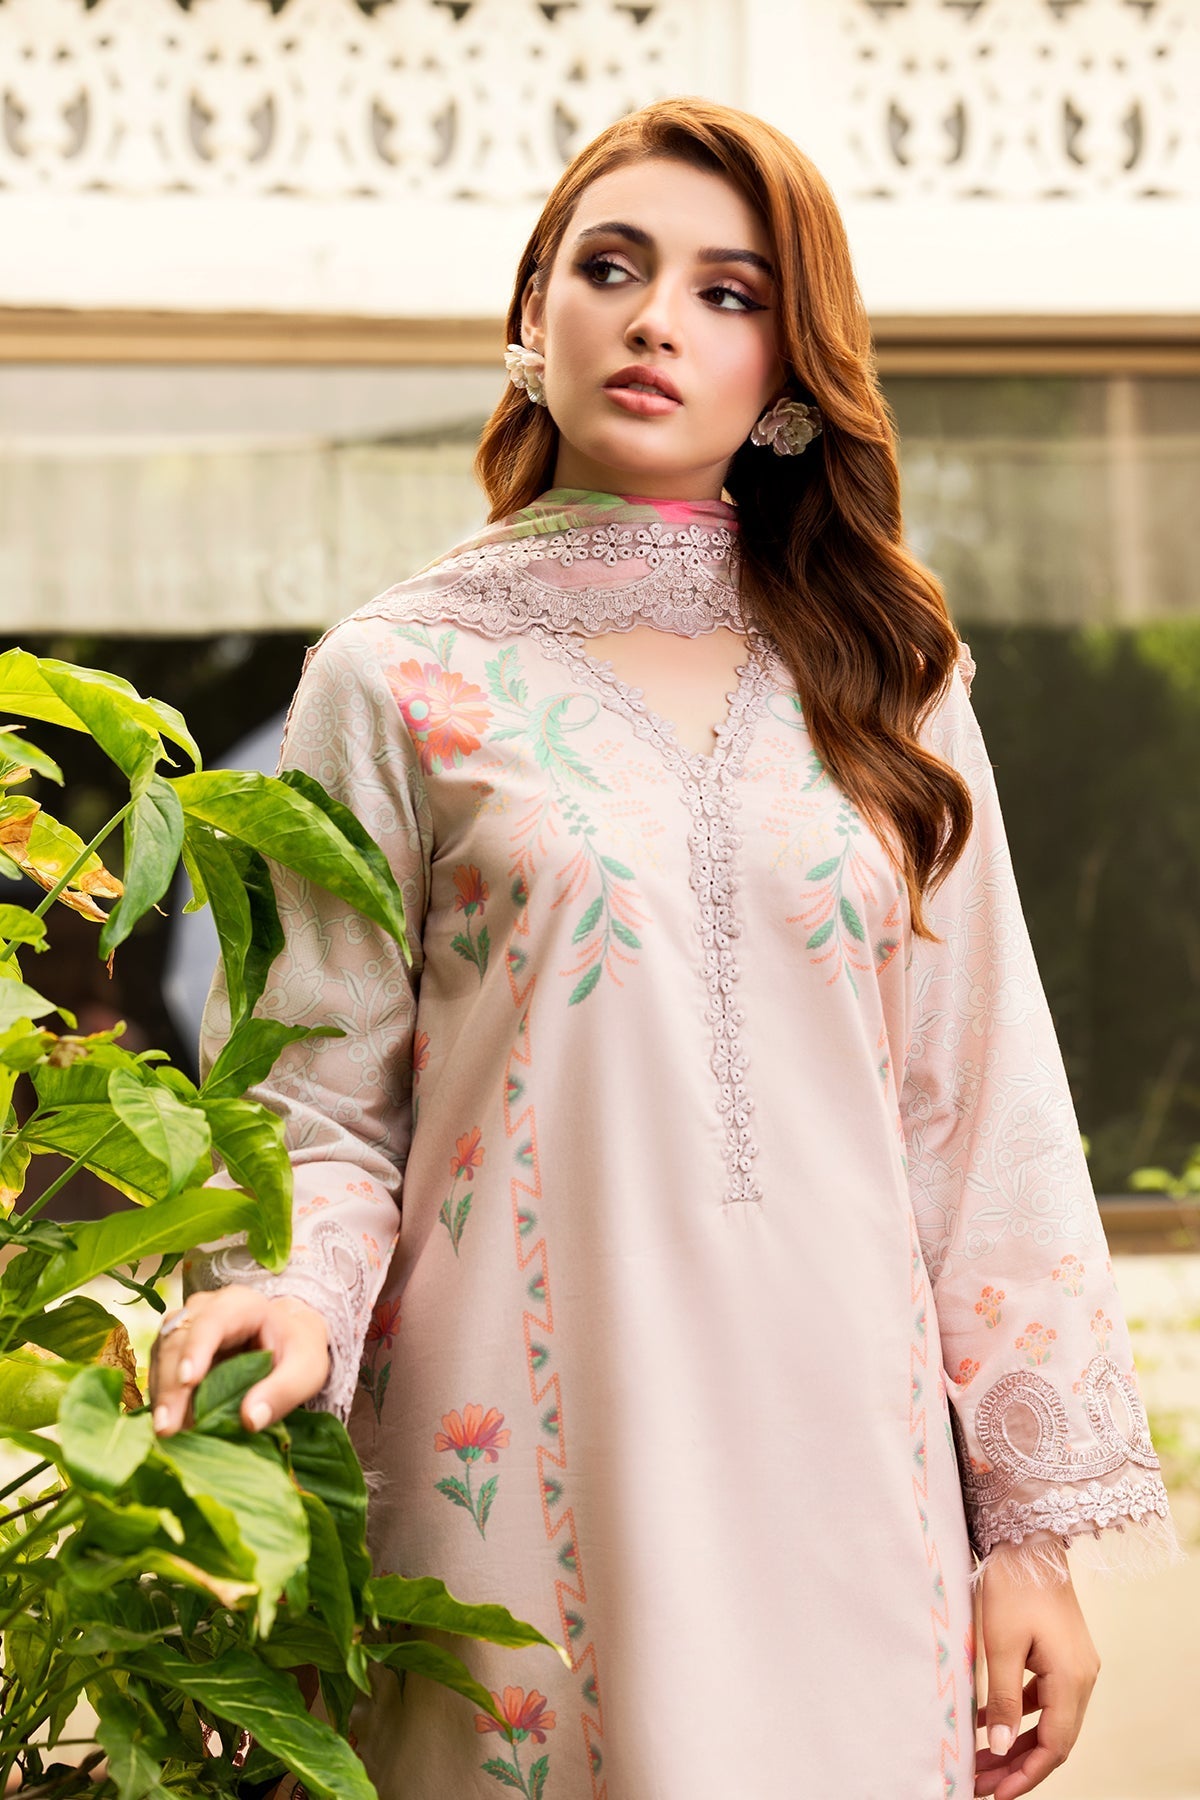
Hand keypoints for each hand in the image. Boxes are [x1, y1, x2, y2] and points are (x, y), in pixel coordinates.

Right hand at [149, 1287, 330, 1436]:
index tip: (188, 1381)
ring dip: (161, 1394)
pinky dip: (162, 1398)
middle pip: (178, 1339)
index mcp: (241, 1305)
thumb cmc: (297, 1350)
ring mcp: (186, 1328)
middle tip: (167, 1427)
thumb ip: (284, 1391)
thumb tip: (251, 1419)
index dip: (197, 1348)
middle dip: (171, 1384)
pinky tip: (169, 1424)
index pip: (213, 1321)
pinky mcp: (175, 1350)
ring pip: (162, 1354)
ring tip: (166, 1432)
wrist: (286, 1340)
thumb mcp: (306, 1369)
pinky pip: (159, 1370)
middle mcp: (205, 1310)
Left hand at [974, 1548, 1100, 1797]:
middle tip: (978, 1783)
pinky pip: (1043, 1698)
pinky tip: (985, 1721)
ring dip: (1015, 1742)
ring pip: (1048, 1720)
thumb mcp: (1000, 1644)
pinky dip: (1017, 1714)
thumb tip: (997, 1748)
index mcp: (1072, 1679)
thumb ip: (1001, 1699)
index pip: (1055, 1747)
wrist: (1028, 1536)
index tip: (993, 1794)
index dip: (1025, 1775)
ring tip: (979, 1761)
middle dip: (1016, 1765)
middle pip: (1053, 1739)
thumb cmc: (1013, 1585)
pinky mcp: (1062, 1653)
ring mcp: (1075, 1665)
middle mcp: (1082, 1677)